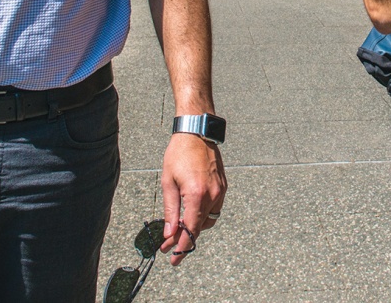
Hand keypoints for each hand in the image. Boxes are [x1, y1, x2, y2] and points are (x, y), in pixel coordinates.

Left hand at [159, 132, 225, 265]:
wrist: (196, 132)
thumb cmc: (179, 153)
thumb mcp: (167, 182)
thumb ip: (169, 211)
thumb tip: (168, 234)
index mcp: (196, 195)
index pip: (190, 230)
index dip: (181, 247)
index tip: (173, 259)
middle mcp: (212, 195)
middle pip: (200, 228)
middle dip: (185, 239)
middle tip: (170, 246)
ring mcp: (220, 190)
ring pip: (209, 220)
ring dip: (195, 227)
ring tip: (179, 227)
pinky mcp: (223, 186)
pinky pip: (215, 208)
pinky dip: (203, 215)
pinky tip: (191, 212)